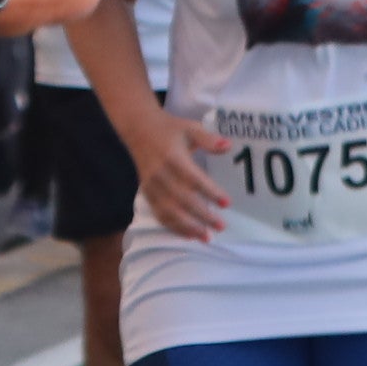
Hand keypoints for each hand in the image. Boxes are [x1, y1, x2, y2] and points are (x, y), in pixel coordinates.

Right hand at [125, 109, 235, 241]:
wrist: (138, 130)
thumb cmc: (169, 130)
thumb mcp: (190, 128)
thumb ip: (208, 139)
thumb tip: (228, 146)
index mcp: (172, 157)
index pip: (192, 179)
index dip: (209, 192)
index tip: (226, 203)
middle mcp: (160, 174)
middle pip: (182, 200)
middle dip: (202, 215)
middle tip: (221, 226)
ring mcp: (151, 186)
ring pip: (169, 211)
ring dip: (188, 227)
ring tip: (206, 237)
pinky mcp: (146, 193)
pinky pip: (159, 214)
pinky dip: (173, 227)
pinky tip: (188, 235)